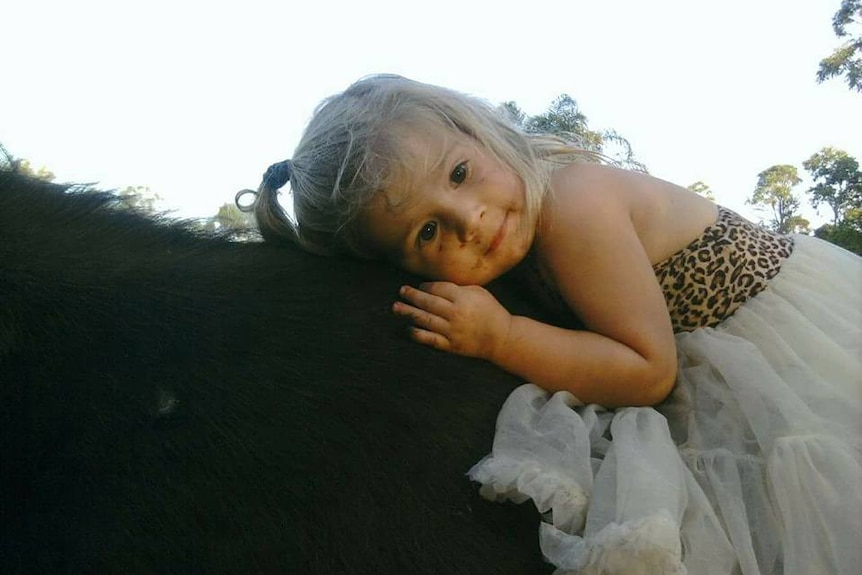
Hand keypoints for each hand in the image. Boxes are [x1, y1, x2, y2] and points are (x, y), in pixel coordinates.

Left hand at [393, 282, 511, 359]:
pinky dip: (417, 333)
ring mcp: (452, 331)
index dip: (426, 286)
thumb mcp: (478, 292)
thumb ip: (458, 287)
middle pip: (427, 302)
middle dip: (412, 296)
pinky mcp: (450, 345)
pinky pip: (429, 339)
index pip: (437, 289)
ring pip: (424, 320)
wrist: (501, 337)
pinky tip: (408, 328)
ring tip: (396, 308)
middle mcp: (455, 314)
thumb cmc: (490, 311)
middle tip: (401, 291)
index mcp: (463, 298)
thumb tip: (435, 285)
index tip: (420, 286)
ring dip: (408, 313)